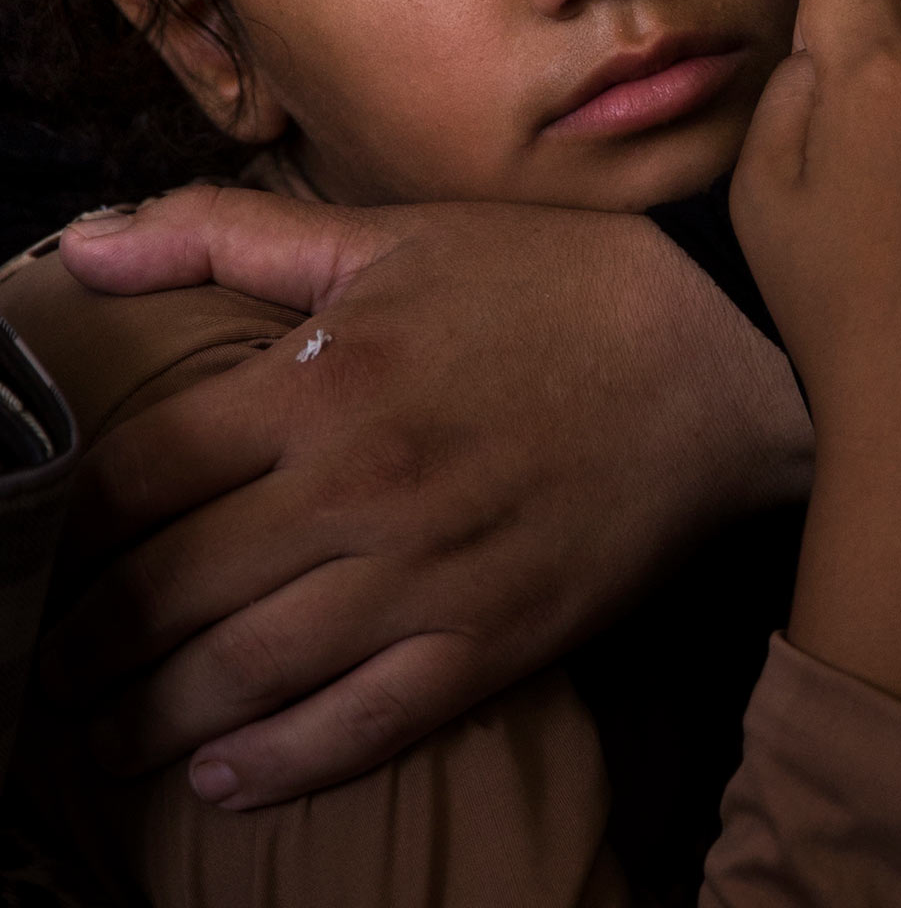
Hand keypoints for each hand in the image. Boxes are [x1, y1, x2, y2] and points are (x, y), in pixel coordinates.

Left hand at [49, 188, 810, 808]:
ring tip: (104, 732)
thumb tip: (82, 248)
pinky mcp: (494, 643)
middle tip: (50, 665)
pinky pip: (360, 728)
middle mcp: (361, 486)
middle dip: (88, 641)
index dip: (77, 525)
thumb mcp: (395, 235)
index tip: (52, 548)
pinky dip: (275, 765)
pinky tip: (219, 774)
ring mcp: (428, 576)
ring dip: (150, 717)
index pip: (144, 473)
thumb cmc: (555, 285)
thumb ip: (226, 234)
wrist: (726, 357)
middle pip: (172, 589)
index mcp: (327, 376)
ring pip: (245, 674)